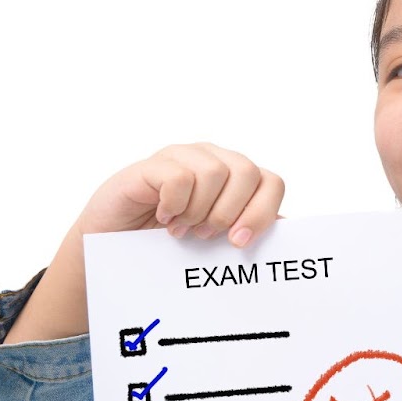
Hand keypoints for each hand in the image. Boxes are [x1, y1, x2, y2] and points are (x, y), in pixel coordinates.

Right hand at [81, 142, 285, 245]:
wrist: (115, 244)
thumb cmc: (170, 240)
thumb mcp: (216, 239)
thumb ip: (247, 228)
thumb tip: (286, 230)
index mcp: (236, 177)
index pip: (272, 182)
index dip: (262, 212)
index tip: (239, 241)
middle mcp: (213, 159)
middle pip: (248, 172)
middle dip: (230, 212)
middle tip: (206, 234)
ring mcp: (183, 157)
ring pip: (214, 173)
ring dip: (199, 211)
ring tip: (183, 228)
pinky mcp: (152, 164)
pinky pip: (179, 178)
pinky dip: (174, 205)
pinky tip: (164, 217)